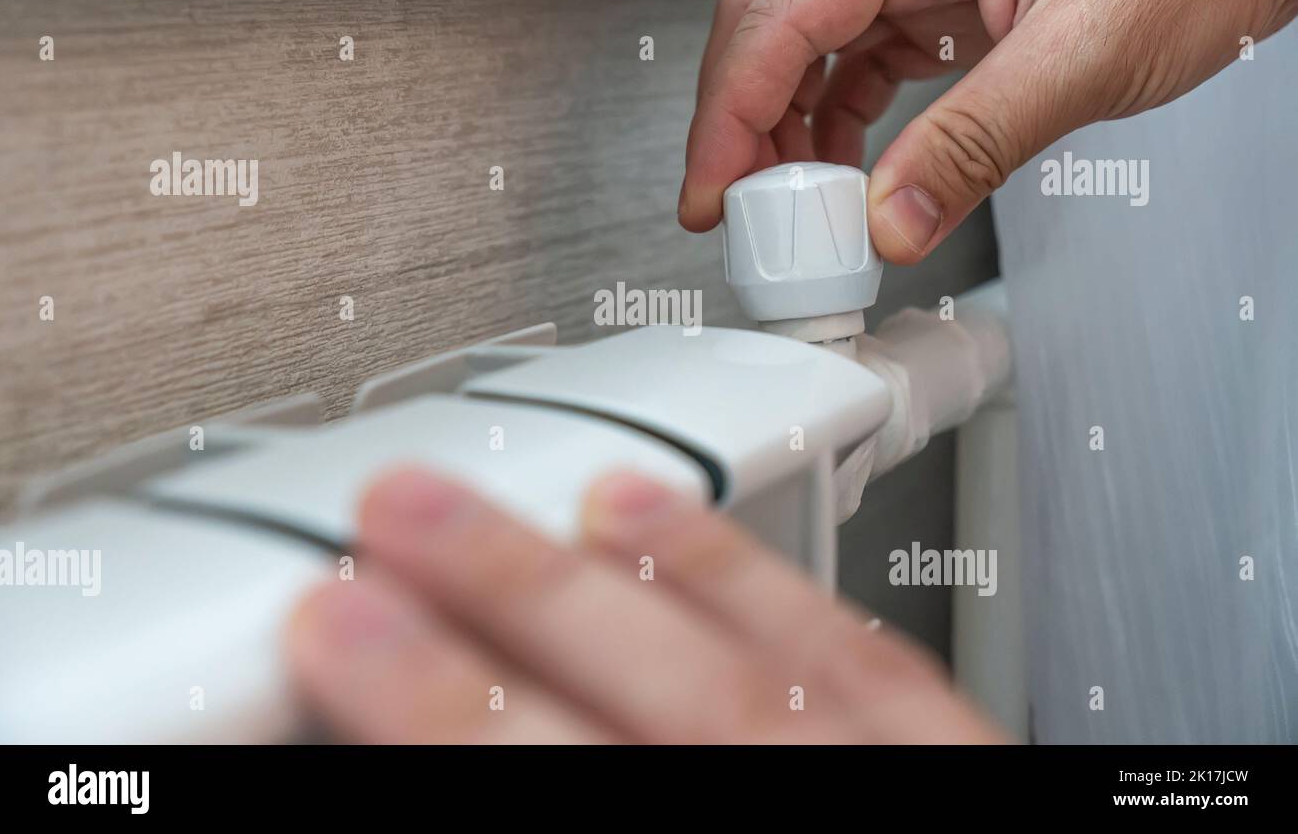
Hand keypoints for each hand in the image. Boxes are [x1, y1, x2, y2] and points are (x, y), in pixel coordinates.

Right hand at [288, 467, 1002, 742]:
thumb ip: (521, 809)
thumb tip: (423, 749)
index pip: (557, 790)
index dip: (436, 714)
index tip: (342, 633)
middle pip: (668, 717)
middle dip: (515, 610)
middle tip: (399, 521)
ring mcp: (901, 809)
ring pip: (762, 674)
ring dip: (627, 570)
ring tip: (518, 504)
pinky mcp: (965, 776)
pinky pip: (866, 664)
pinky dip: (762, 583)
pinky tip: (682, 527)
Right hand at [679, 0, 1297, 261]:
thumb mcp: (1088, 48)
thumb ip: (976, 142)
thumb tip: (892, 221)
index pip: (783, 13)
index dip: (731, 110)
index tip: (714, 190)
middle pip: (771, 23)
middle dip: (739, 121)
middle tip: (733, 209)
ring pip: (809, 49)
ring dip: (786, 132)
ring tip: (793, 210)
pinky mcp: (948, 4)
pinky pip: (862, 65)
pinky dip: (839, 127)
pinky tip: (845, 175)